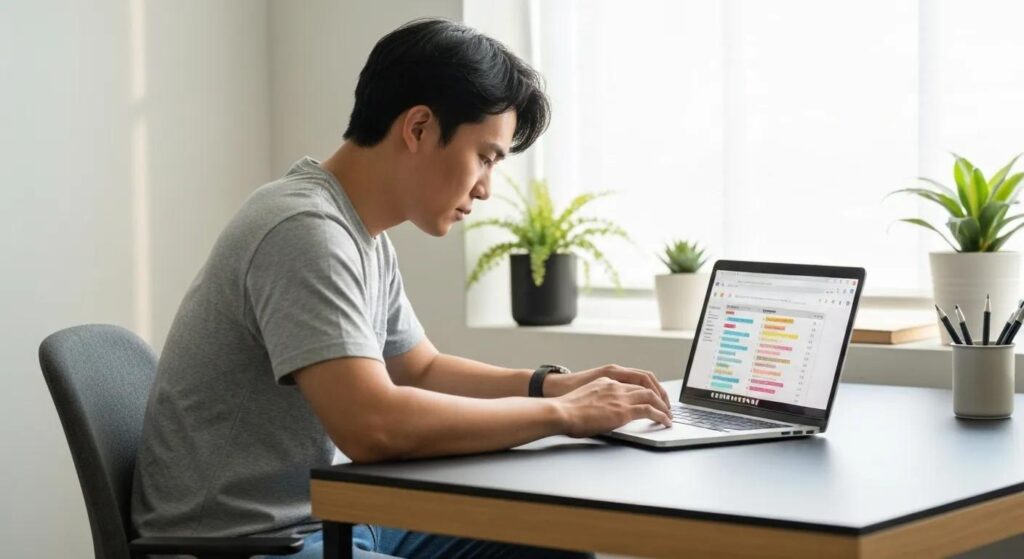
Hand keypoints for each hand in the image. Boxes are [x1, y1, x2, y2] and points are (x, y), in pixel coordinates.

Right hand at [554, 377, 672, 436]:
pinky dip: (661, 416)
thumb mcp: (584, 399)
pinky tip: (665, 422)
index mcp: (606, 381)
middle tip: (665, 407)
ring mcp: (620, 397)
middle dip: (659, 397)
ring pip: (651, 397)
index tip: (651, 399)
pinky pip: (650, 410)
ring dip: (663, 407)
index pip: (632, 383)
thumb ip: (596, 401)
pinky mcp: (624, 411)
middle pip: (646, 386)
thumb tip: (600, 413)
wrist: (561, 412)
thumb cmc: (566, 410)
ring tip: (668, 416)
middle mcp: (616, 386)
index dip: (645, 391)